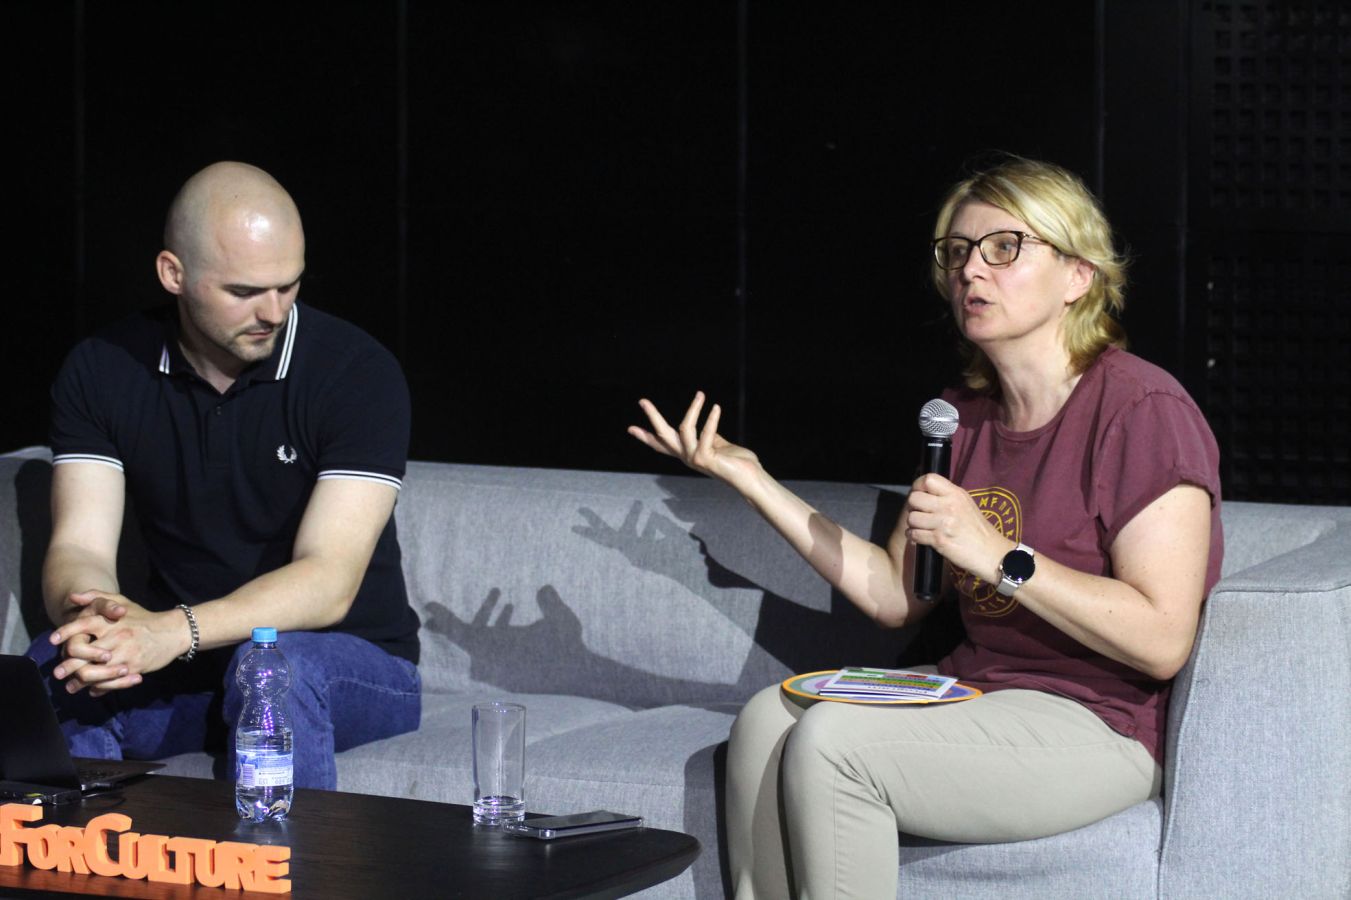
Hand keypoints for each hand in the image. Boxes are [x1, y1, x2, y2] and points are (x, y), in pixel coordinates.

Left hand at [49, 592, 184, 695]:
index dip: (65, 633)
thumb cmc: (143, 617)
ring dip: (80, 681)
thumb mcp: (122, 601)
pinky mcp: (134, 667)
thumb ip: (96, 597)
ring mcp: (125, 653)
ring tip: (71, 686)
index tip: (53, 641)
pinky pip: (111, 681)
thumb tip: (72, 597)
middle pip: (83, 654)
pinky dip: (99, 688)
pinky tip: (92, 690)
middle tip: (57, 673)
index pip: (82, 626)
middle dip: (67, 665)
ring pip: (94, 672)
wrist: (173, 631)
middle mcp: (116, 636)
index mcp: (110, 621)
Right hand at [627, 392, 762, 491]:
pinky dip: (711, 418)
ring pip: (684, 428)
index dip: (646, 437)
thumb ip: (707, 434)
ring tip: (701, 395)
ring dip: (693, 409)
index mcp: (687, 454)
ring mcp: (694, 459)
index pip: (662, 445)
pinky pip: (705, 432)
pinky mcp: (704, 458)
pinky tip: (716, 408)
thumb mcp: (717, 444)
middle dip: (652, 417)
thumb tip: (703, 422)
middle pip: (663, 436)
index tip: (631, 428)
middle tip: (642, 401)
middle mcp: (687, 457)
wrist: (750, 476)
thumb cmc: (737, 461)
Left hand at [903, 473, 1010, 582]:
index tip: (918, 494)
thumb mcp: (966, 504)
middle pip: (914, 498)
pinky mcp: (939, 540)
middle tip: (919, 514)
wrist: (992, 553)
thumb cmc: (978, 530)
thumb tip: (925, 492)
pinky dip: (913, 537)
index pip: (928, 479)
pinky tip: (920, 537)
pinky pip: (914, 534)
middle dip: (912, 507)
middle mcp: (949, 505)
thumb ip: (947, 496)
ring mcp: (943, 523)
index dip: (918, 486)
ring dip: (913, 525)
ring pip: (912, 518)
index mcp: (956, 494)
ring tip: (921, 527)